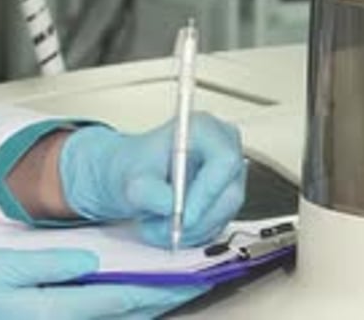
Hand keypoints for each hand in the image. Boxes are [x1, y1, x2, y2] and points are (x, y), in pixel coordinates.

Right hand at [0, 248, 204, 318]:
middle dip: (159, 299)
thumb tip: (90, 262)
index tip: (187, 276)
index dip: (156, 288)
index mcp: (50, 313)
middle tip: (193, 280)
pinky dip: (116, 309)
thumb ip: (48, 265)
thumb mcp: (0, 267)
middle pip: (120, 316)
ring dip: (142, 305)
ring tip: (171, 284)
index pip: (117, 301)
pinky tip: (127, 296)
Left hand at [60, 112, 244, 246]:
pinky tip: (169, 226)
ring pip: (223, 215)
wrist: (135, 175)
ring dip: (189, 230)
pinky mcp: (227, 196)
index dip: (207, 192)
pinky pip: (218, 224)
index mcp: (204, 128)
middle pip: (228, 193)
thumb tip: (171, 207)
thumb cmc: (137, 167)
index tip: (183, 216)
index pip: (224, 161)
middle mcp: (223, 147)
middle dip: (195, 220)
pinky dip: (192, 234)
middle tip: (164, 230)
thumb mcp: (133, 180)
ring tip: (157, 226)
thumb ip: (150, 192)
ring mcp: (229, 173)